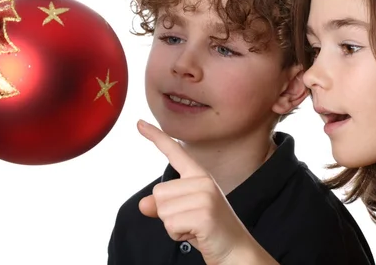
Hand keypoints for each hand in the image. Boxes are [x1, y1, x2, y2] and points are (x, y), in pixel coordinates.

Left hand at [137, 120, 272, 264]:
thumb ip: (163, 206)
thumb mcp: (183, 214)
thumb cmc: (209, 232)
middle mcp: (203, 180)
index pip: (174, 152)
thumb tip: (143, 204)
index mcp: (199, 176)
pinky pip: (170, 225)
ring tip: (195, 228)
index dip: (156, 137)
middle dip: (168, 214)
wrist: (236, 252)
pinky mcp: (204, 213)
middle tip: (191, 221)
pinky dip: (178, 235)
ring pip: (163, 210)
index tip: (139, 123)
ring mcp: (205, 195)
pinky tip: (197, 234)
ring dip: (173, 226)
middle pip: (159, 192)